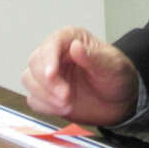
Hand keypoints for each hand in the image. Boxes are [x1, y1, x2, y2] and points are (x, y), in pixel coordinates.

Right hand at [22, 26, 138, 124]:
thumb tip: (75, 46)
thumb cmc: (117, 76)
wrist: (119, 101)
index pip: (51, 43)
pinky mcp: (46, 93)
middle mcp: (55, 54)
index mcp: (70, 39)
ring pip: (29, 79)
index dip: (49, 59)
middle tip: (66, 96)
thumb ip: (93, 57)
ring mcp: (49, 74)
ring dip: (45, 95)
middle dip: (48, 82)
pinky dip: (45, 106)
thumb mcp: (111, 65)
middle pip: (35, 62)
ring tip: (68, 104)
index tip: (52, 75)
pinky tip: (63, 108)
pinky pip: (33, 99)